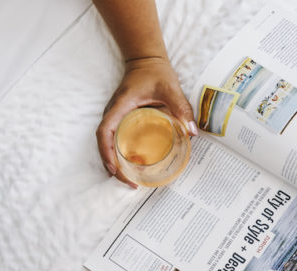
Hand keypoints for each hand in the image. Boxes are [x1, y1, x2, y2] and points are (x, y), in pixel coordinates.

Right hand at [96, 57, 196, 187]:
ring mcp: (116, 117)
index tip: (115, 170)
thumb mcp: (170, 88)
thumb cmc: (155, 72)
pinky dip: (120, 155)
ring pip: (108, 144)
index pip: (104, 133)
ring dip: (115, 164)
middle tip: (131, 184)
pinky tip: (133, 167)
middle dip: (113, 166)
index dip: (106, 153)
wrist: (147, 60)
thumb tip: (192, 131)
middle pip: (104, 144)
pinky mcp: (122, 120)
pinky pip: (116, 140)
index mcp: (119, 107)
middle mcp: (113, 114)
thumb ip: (181, 107)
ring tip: (131, 181)